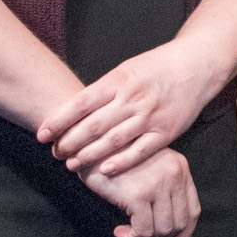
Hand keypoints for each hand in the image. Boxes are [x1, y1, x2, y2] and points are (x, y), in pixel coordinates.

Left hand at [39, 36, 236, 179]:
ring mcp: (149, 116)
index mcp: (118, 80)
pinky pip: (140, 151)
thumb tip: (75, 110)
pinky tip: (104, 170)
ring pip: (113, 140)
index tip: (41, 134)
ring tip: (71, 165)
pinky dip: (121, 162)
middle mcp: (132, 98)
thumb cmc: (155, 68)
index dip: (59, 120)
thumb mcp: (126, 69)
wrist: (195, 66)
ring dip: (89, 155)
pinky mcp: (165, 132)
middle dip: (69, 142)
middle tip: (54, 153)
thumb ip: (103, 90)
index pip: (81, 102)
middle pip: (93, 125)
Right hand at [92, 146, 201, 236]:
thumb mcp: (147, 169)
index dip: (185, 234)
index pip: (192, 209)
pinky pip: (143, 231)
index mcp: (180, 166)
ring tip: (129, 235)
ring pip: (163, 230)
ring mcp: (158, 184)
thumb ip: (163, 190)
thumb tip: (169, 232)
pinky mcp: (139, 194)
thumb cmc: (113, 161)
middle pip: (179, 223)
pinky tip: (119, 232)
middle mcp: (174, 173)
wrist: (88, 147)